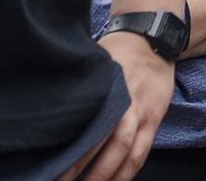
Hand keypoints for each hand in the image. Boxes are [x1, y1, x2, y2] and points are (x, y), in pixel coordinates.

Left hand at [62, 31, 174, 180]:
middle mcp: (126, 106)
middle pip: (109, 146)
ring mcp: (142, 115)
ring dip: (108, 177)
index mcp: (108, 92)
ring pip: (127, 154)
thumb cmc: (118, 49)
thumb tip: (50, 103)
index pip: (89, 129)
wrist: (155, 38)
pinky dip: (129, 172)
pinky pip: (142, 152)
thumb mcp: (96, 61)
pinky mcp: (154, 120)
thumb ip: (81, 85)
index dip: (73, 153)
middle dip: (87, 171)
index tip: (53, 170)